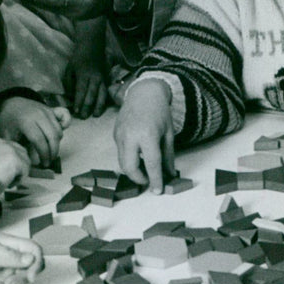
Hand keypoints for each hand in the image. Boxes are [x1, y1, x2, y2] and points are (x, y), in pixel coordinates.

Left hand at [0, 97, 67, 167]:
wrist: (11, 103)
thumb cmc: (8, 121)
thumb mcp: (7, 135)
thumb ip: (17, 147)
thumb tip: (28, 161)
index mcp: (25, 122)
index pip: (39, 140)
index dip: (44, 154)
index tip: (44, 163)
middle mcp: (38, 115)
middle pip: (52, 136)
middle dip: (53, 152)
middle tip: (49, 160)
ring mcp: (47, 111)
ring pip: (59, 130)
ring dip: (57, 143)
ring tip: (50, 151)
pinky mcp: (52, 109)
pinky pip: (64, 116)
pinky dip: (64, 126)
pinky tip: (58, 135)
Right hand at [0, 137, 30, 189]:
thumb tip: (8, 167)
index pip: (13, 148)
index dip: (14, 162)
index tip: (8, 173)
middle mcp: (4, 143)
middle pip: (22, 153)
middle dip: (20, 167)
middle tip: (11, 179)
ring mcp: (11, 151)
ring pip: (26, 163)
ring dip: (19, 175)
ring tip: (6, 183)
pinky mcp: (16, 160)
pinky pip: (25, 171)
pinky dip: (18, 181)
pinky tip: (7, 185)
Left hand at [0, 229, 43, 283]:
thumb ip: (9, 255)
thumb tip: (30, 258)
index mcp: (12, 244)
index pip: (34, 250)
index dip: (37, 262)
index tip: (31, 275)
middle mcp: (13, 259)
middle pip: (31, 270)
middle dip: (24, 279)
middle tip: (9, 282)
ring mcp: (7, 273)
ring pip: (23, 283)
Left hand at [64, 57, 107, 117]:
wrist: (92, 45)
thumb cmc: (78, 57)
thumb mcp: (69, 68)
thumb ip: (69, 83)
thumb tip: (72, 95)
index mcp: (83, 74)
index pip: (81, 91)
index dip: (78, 102)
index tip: (75, 111)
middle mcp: (94, 77)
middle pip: (92, 94)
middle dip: (87, 107)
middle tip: (84, 117)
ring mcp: (102, 77)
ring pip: (102, 94)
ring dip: (99, 105)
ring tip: (96, 115)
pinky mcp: (107, 78)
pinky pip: (106, 91)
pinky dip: (105, 100)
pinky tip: (103, 107)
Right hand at [113, 79, 174, 193]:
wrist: (144, 92)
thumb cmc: (160, 112)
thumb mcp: (168, 134)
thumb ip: (168, 156)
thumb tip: (169, 175)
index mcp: (147, 135)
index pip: (151, 164)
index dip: (155, 180)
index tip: (158, 191)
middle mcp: (130, 136)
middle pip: (129, 167)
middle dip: (138, 178)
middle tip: (148, 180)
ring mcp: (120, 134)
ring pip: (122, 162)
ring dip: (133, 169)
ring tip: (144, 168)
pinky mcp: (115, 134)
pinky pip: (121, 152)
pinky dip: (129, 157)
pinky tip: (138, 152)